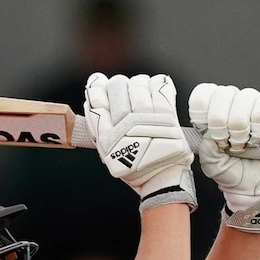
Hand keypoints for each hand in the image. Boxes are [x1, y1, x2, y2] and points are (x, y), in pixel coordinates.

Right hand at [83, 73, 195, 211]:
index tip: (97, 81)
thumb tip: (92, 103)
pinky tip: (154, 87)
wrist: (162, 178)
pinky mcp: (167, 117)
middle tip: (122, 87)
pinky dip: (157, 84)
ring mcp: (147, 120)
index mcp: (108, 138)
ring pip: (138, 86)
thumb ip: (101, 130)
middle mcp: (125, 127)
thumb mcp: (110, 153)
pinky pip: (160, 89)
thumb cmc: (137, 167)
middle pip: (117, 88)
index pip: (96, 104)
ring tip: (140, 88)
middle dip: (118, 84)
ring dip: (138, 83)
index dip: (95, 88)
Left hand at [189, 83, 259, 231]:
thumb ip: (206, 150)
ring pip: (245, 98)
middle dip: (223, 123)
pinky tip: (259, 140)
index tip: (207, 131)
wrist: (257, 186)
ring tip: (244, 144)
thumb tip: (209, 135)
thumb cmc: (234, 172)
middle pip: (223, 94)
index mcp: (213, 113)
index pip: (203, 94)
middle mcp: (233, 104)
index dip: (204, 111)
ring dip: (243, 127)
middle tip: (228, 143)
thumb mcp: (212, 166)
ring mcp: (255, 104)